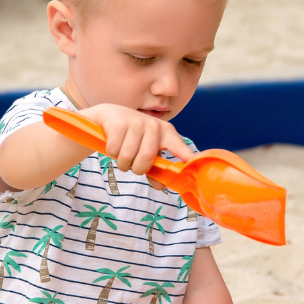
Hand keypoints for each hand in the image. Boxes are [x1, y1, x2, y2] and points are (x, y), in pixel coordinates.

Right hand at [79, 103, 193, 174]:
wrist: (109, 116)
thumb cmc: (132, 138)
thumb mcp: (145, 151)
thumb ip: (154, 170)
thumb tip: (160, 187)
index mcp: (166, 133)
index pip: (179, 147)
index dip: (187, 156)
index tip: (194, 164)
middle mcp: (154, 126)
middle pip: (147, 158)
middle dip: (137, 168)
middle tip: (133, 165)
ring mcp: (136, 122)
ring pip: (127, 157)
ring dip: (122, 163)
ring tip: (122, 154)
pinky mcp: (119, 123)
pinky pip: (113, 150)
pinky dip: (111, 152)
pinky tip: (113, 143)